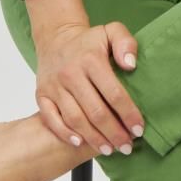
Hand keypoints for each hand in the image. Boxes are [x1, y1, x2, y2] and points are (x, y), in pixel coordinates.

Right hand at [34, 21, 145, 154]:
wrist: (55, 38)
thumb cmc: (88, 41)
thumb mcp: (111, 31)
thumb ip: (126, 43)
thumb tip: (131, 65)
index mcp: (91, 59)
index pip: (114, 93)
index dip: (128, 114)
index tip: (139, 129)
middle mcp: (71, 74)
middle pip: (96, 112)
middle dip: (114, 133)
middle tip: (127, 146)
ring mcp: (54, 86)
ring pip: (76, 119)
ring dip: (94, 138)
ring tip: (110, 149)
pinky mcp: (42, 95)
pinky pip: (51, 119)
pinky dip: (65, 133)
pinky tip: (80, 142)